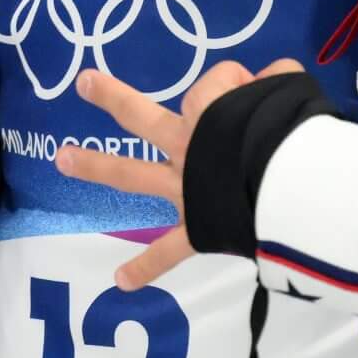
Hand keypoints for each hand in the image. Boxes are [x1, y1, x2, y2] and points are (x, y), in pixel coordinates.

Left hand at [57, 57, 306, 289]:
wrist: (294, 190)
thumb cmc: (296, 141)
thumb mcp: (292, 96)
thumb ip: (277, 82)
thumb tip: (270, 77)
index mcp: (211, 114)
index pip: (217, 82)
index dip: (241, 81)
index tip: (264, 90)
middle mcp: (186, 147)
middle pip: (140, 116)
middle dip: (111, 97)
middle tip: (83, 82)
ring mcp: (184, 188)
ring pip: (131, 175)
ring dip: (95, 166)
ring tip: (62, 159)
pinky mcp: (196, 228)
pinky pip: (167, 251)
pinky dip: (146, 267)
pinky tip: (121, 280)